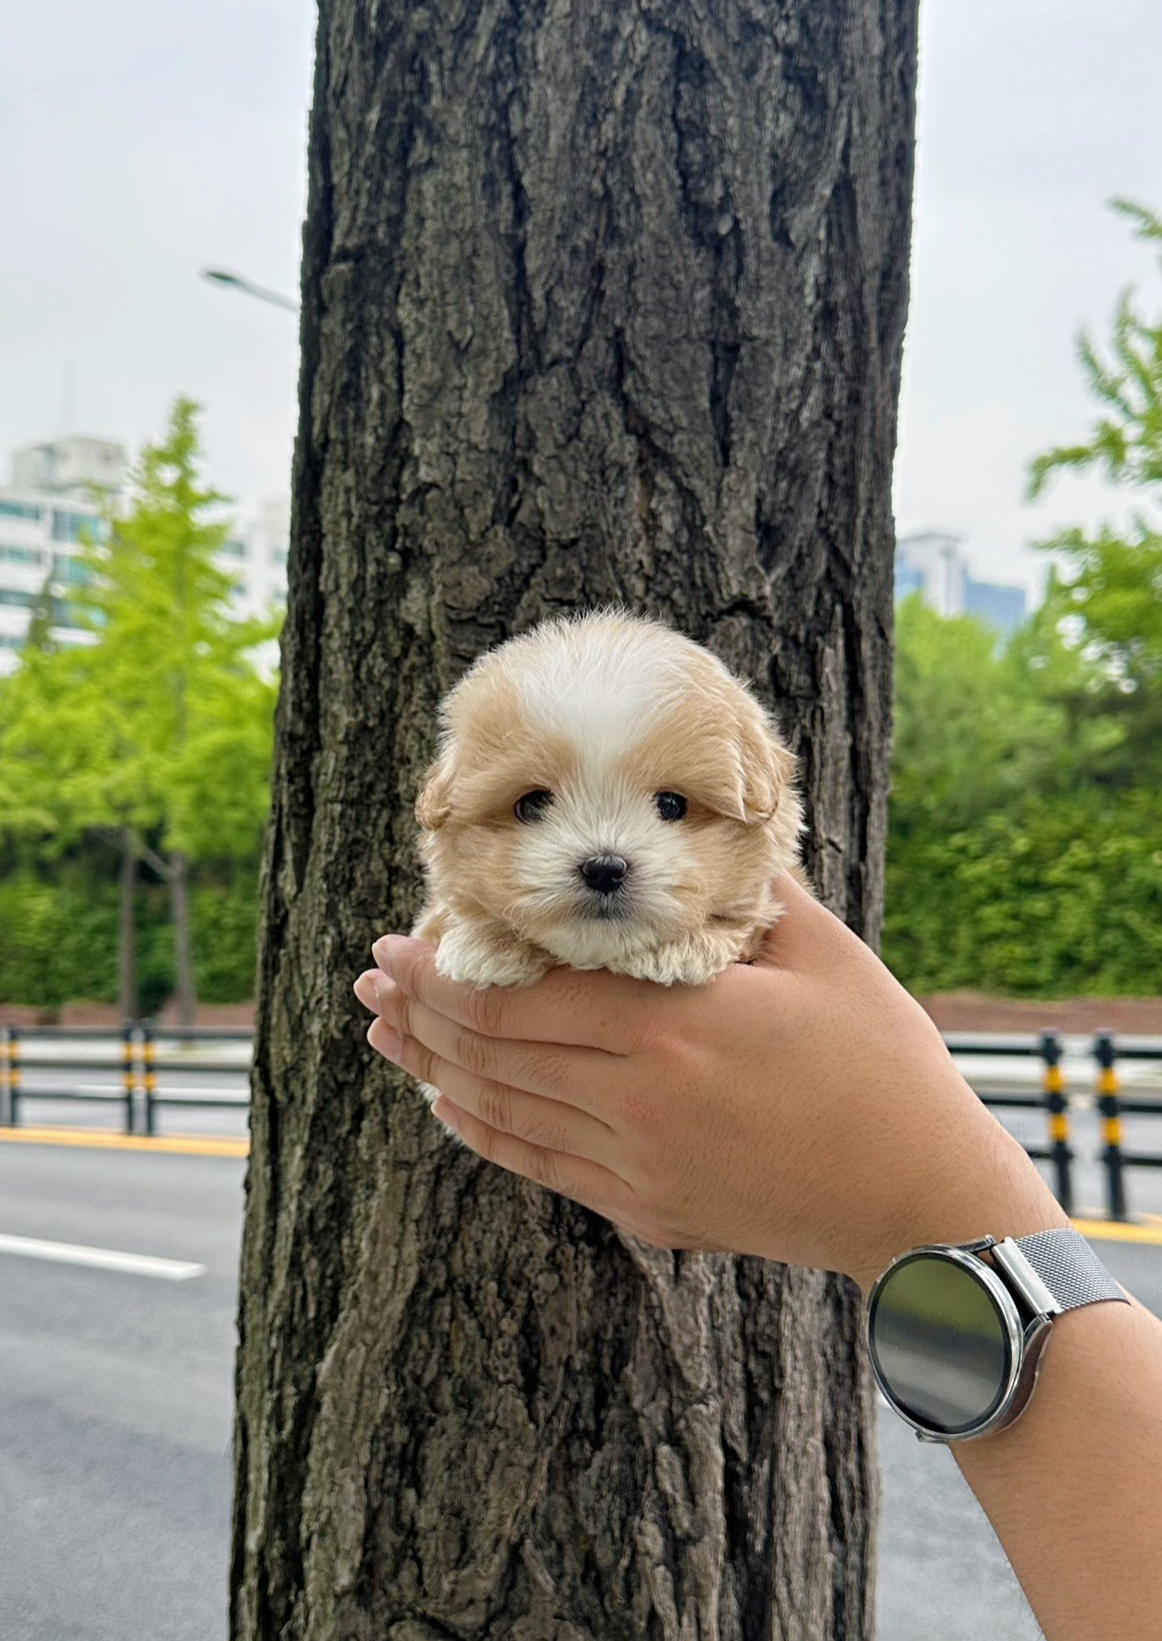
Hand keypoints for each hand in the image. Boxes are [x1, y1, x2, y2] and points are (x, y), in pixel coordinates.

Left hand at [354, 874, 1065, 1288]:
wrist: (918, 1201)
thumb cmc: (883, 1067)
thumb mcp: (825, 957)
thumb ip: (745, 894)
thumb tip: (694, 833)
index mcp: (675, 1026)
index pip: (523, 995)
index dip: (447, 971)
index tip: (396, 943)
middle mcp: (637, 1100)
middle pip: (495, 1051)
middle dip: (420, 1010)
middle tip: (369, 976)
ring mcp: (636, 1164)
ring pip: (503, 1110)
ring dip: (432, 1067)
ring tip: (384, 1033)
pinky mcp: (646, 1209)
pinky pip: (539, 1164)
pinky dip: (483, 1130)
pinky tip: (447, 1104)